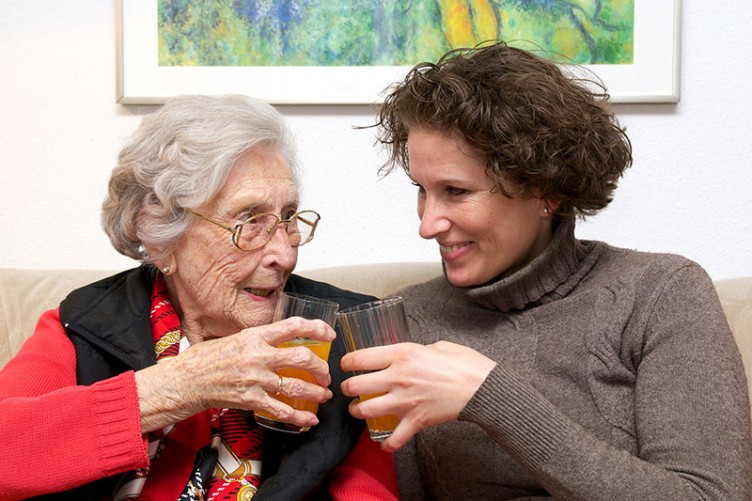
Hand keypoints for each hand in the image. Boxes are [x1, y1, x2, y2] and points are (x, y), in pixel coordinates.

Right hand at [135, 316, 334, 431]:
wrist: (184, 382)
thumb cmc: (204, 359)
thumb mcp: (232, 338)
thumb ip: (256, 339)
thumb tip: (277, 338)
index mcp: (254, 336)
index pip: (293, 326)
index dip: (316, 328)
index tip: (328, 333)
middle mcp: (258, 356)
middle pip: (302, 357)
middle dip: (321, 367)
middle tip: (326, 373)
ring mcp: (256, 379)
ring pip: (297, 385)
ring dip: (316, 391)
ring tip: (324, 394)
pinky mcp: (252, 400)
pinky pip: (282, 409)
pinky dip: (300, 416)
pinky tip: (310, 418)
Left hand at [340, 341, 495, 451]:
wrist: (484, 388)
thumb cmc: (465, 364)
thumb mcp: (436, 345)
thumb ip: (415, 351)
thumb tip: (405, 356)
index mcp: (402, 354)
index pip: (360, 358)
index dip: (346, 362)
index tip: (345, 365)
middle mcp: (398, 377)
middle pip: (355, 386)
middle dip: (347, 388)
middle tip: (349, 389)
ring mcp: (405, 401)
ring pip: (365, 411)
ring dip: (358, 412)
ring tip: (360, 410)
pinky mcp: (416, 421)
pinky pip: (393, 439)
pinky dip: (386, 444)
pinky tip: (384, 443)